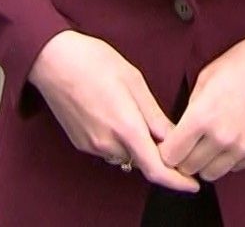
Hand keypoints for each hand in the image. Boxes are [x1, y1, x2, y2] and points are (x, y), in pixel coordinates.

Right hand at [28, 30, 200, 192]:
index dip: (178, 181)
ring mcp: (92, 145)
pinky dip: (120, 140)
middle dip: (157, 153)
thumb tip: (174, 137)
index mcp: (126, 127)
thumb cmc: (93, 61)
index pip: (156, 169)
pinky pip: (109, 150)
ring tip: (134, 112)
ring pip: (126, 156)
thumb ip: (154, 115)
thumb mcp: (134, 81)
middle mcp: (107, 143)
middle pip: (142, 162)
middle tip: (162, 129)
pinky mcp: (81, 143)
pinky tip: (116, 114)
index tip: (192, 184)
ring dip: (137, 146)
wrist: (52, 60)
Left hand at [158, 31, 244, 182]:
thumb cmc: (242, 64)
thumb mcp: (206, 78)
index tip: (169, 143)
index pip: (171, 155)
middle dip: (184, 158)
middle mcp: (221, 137)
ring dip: (205, 162)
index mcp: (201, 116)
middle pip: (188, 168)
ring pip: (210, 174)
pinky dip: (227, 160)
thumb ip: (190, 109)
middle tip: (188, 144)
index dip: (166, 150)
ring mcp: (242, 147)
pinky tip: (230, 140)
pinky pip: (233, 168)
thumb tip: (180, 132)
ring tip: (209, 144)